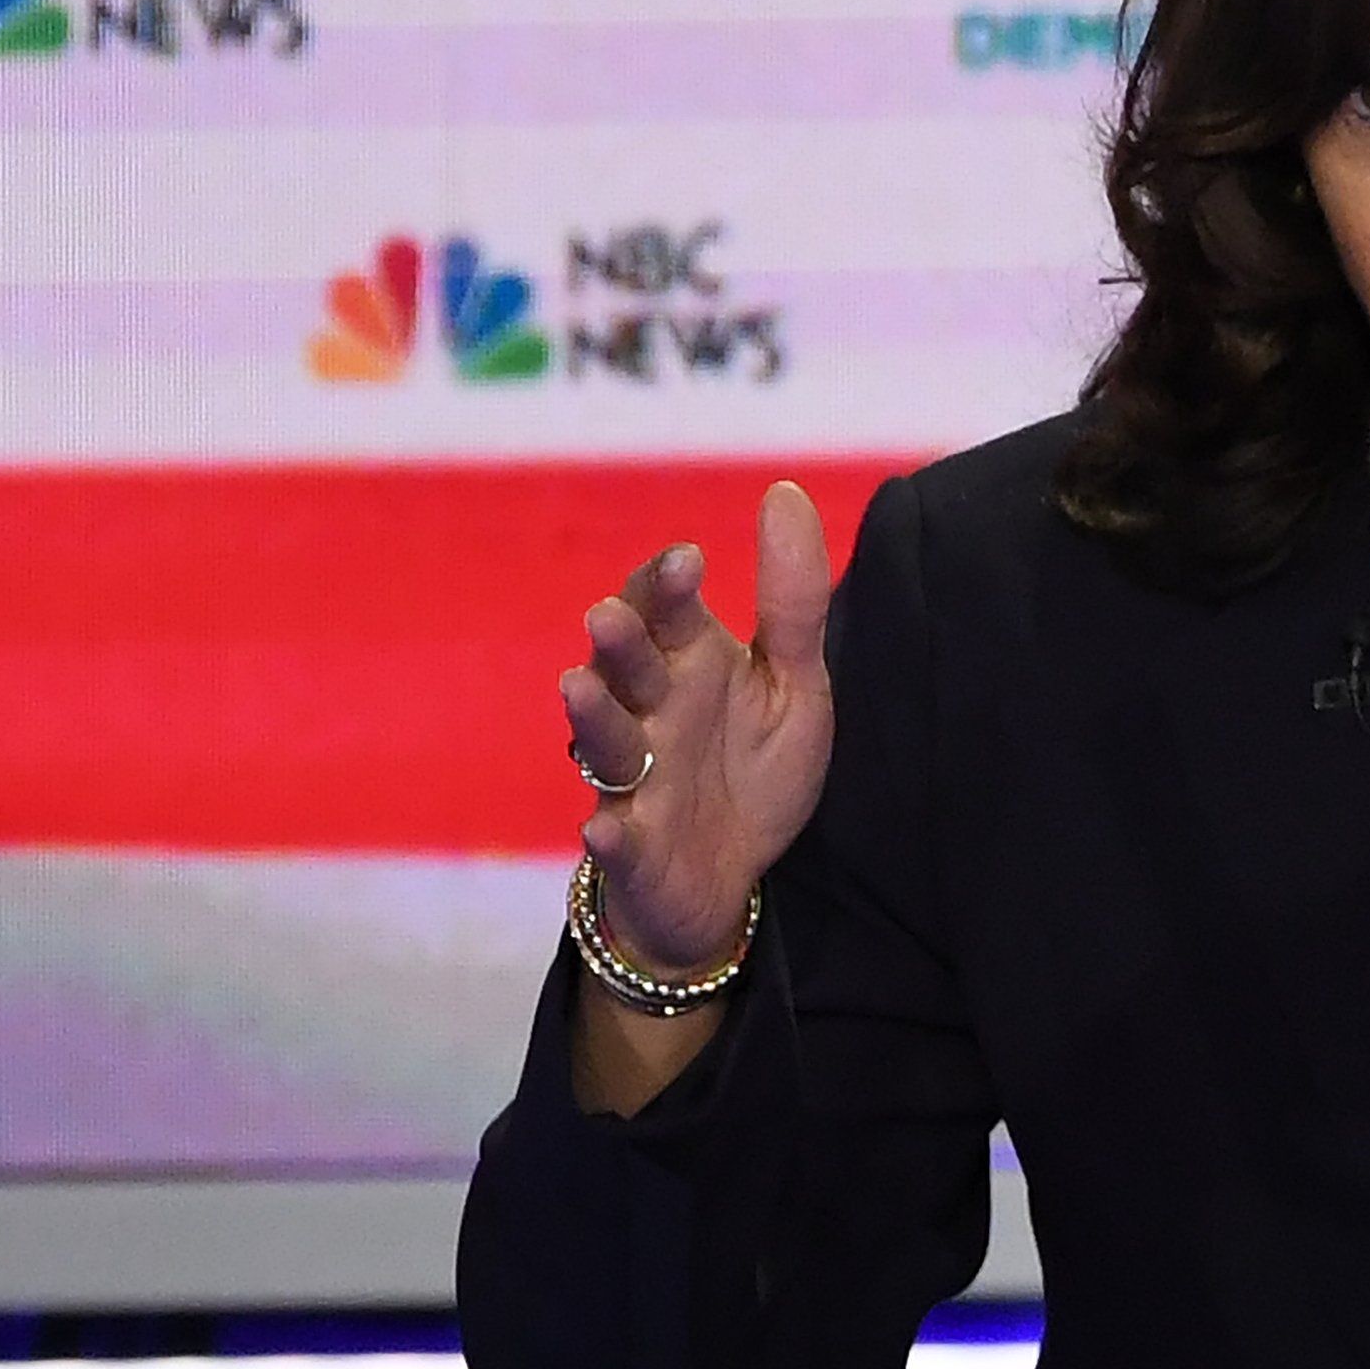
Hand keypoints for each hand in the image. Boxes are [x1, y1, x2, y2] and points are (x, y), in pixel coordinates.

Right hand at [559, 480, 834, 974]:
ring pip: (604, 743)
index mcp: (687, 667)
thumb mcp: (791, 682)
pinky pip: (617, 840)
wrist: (729, 878)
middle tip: (611, 616)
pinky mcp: (637, 848)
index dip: (664, 585)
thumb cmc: (751, 768)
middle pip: (624, 669)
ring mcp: (635, 781)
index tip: (686, 559)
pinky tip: (604, 827)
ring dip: (593, 716)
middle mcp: (649, 715)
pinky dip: (609, 834)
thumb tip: (782, 489)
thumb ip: (791, 600)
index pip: (661, 612)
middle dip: (618, 643)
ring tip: (578, 686)